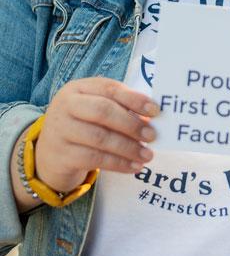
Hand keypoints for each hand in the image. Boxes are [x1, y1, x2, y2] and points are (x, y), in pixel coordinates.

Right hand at [35, 78, 159, 192]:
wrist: (47, 155)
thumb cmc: (82, 126)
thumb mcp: (95, 109)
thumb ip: (119, 107)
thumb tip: (151, 117)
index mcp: (78, 88)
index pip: (109, 88)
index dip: (134, 99)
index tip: (155, 111)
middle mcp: (66, 105)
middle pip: (103, 111)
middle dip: (131, 124)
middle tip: (152, 135)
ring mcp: (60, 130)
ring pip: (100, 137)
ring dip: (128, 147)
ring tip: (147, 155)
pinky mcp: (61, 155)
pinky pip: (94, 159)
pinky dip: (118, 164)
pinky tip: (133, 167)